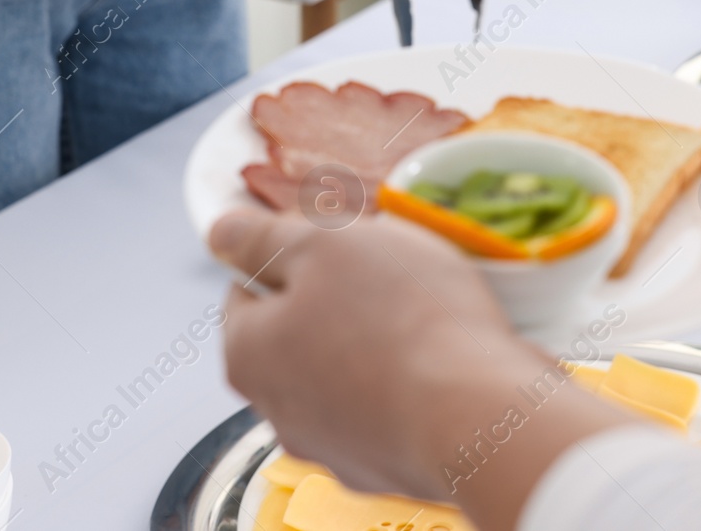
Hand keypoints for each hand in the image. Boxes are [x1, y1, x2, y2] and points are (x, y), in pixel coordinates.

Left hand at [209, 208, 631, 528]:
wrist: (480, 420)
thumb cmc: (402, 321)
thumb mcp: (324, 244)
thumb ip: (262, 236)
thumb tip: (221, 232)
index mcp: (248, 353)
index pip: (246, 286)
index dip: (292, 250)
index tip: (338, 235)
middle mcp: (276, 410)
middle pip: (297, 331)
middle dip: (338, 297)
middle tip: (390, 269)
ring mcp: (333, 447)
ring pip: (344, 370)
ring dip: (374, 340)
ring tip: (427, 314)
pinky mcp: (385, 467)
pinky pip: (388, 408)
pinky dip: (408, 383)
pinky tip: (443, 361)